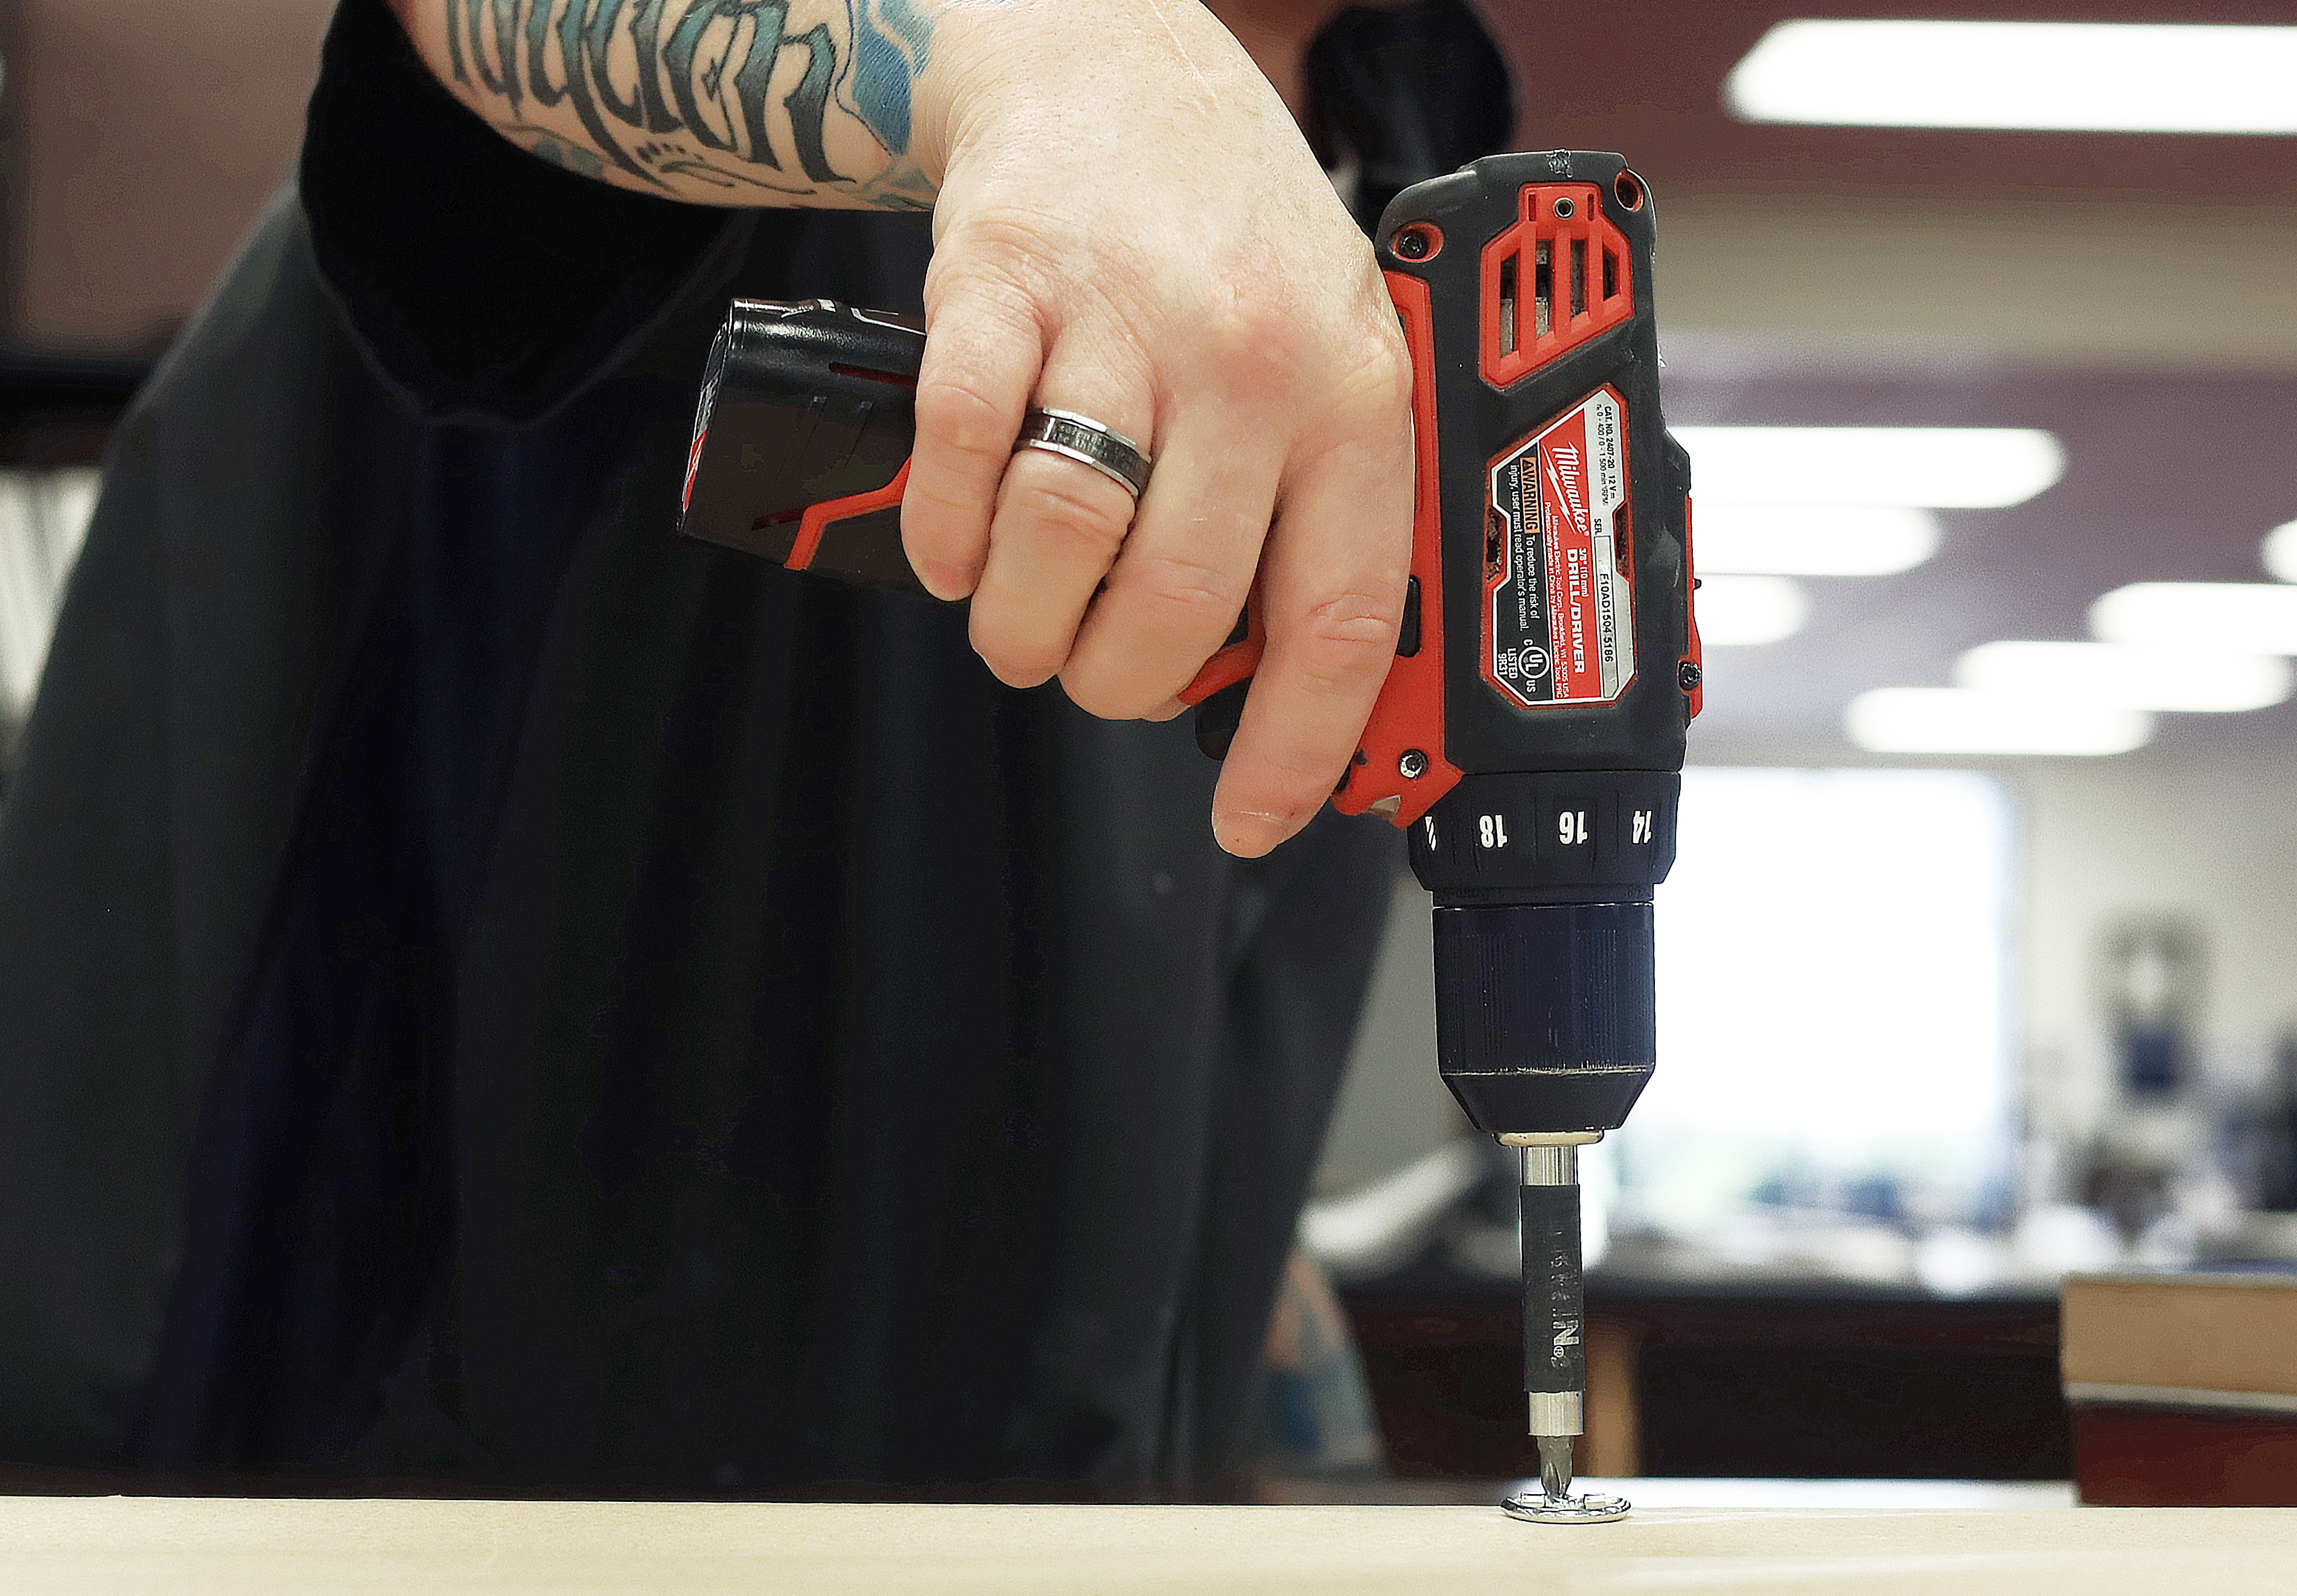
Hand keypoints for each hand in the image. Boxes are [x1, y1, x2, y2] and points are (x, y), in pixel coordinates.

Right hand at [896, 0, 1413, 857]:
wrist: (1106, 59)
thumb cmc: (1225, 230)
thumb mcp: (1328, 348)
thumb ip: (1318, 500)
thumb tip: (1286, 679)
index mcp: (1349, 392)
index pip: (1340, 614)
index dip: (1294, 746)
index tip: (1253, 819)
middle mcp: (1246, 358)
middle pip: (1178, 602)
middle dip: (1119, 682)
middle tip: (1098, 675)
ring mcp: (1119, 318)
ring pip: (1064, 544)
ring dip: (1025, 628)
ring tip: (1024, 624)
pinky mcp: (999, 287)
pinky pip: (960, 461)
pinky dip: (947, 538)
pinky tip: (959, 548)